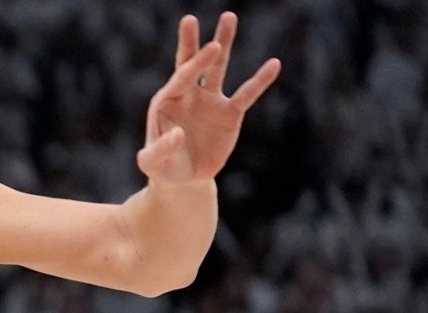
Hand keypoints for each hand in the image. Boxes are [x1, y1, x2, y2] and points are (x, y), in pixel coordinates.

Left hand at [139, 13, 279, 185]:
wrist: (184, 180)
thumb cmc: (163, 168)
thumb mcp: (153, 164)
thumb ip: (159, 150)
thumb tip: (178, 134)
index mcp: (167, 101)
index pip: (180, 78)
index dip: (194, 64)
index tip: (210, 49)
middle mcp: (188, 94)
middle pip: (192, 63)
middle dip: (194, 44)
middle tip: (191, 20)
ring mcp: (210, 100)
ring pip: (218, 68)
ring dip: (223, 44)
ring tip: (228, 17)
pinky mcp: (230, 112)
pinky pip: (247, 93)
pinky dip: (260, 80)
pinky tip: (274, 64)